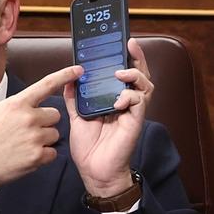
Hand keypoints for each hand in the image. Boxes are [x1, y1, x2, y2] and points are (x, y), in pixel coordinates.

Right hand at [0, 65, 79, 205]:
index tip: (78, 71)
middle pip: (55, 115)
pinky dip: (43, 156)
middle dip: (45, 122)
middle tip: (28, 131)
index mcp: (17, 104)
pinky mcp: (37, 156)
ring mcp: (34, 137)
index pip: (46, 84)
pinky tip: (26, 156)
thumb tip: (27, 102)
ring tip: (24, 145)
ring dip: (44, 139)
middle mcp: (28, 118)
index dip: (65, 75)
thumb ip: (15, 105)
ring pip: (54, 134)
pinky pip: (52, 152)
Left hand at [64, 38, 151, 196]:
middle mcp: (126, 103)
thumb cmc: (89, 148)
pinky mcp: (135, 122)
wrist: (94, 171)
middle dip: (137, 57)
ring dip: (135, 74)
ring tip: (121, 72)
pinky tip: (118, 100)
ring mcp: (132, 112)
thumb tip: (68, 79)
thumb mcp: (77, 117)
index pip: (122, 73)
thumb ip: (75, 98)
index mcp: (113, 99)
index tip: (120, 42)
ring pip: (145, 85)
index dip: (124, 57)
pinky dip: (130, 97)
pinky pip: (139, 102)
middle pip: (139, 74)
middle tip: (129, 44)